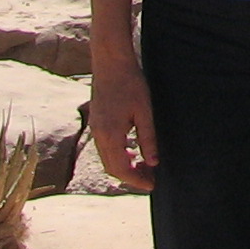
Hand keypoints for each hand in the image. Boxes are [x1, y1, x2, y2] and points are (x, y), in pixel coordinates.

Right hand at [87, 60, 158, 188]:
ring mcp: (95, 128)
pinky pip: (105, 147)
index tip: (152, 185)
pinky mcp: (96, 122)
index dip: (136, 180)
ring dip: (125, 166)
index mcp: (110, 135)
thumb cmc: (130, 84)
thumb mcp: (144, 112)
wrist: (111, 63)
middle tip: (151, 179)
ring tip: (145, 167)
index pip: (121, 169)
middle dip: (131, 177)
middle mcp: (99, 135)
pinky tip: (133, 152)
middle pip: (112, 168)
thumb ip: (148, 139)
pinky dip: (118, 155)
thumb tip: (154, 162)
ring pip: (107, 158)